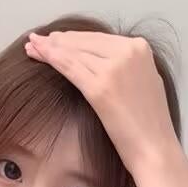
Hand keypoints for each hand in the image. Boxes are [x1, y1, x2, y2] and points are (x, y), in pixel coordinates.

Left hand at [24, 29, 178, 171]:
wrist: (155, 149)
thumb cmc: (149, 125)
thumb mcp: (144, 82)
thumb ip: (127, 66)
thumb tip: (103, 60)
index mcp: (140, 47)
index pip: (99, 38)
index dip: (74, 38)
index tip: (56, 39)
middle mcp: (128, 51)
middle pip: (84, 41)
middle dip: (58, 41)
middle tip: (37, 41)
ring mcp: (114, 68)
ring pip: (74, 52)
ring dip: (49, 49)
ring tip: (32, 47)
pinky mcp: (101, 87)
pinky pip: (70, 68)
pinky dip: (51, 59)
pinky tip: (37, 55)